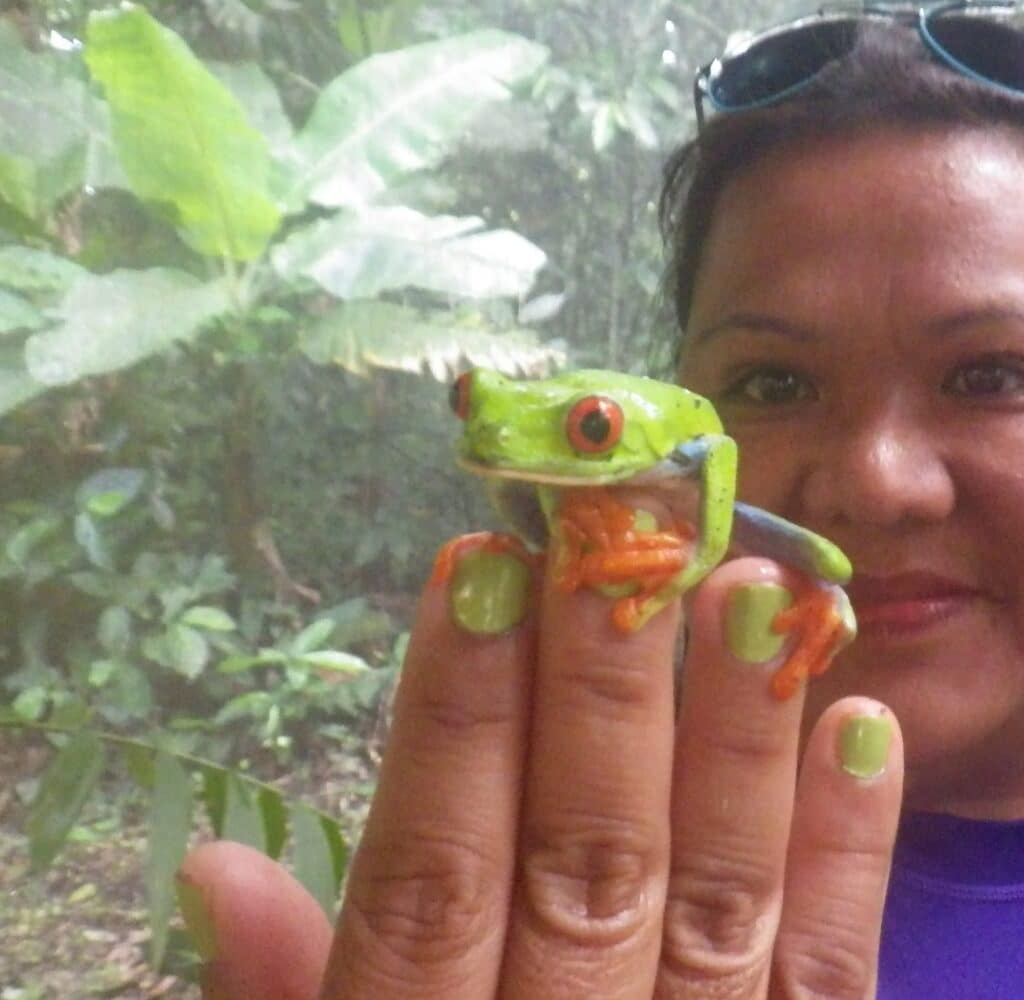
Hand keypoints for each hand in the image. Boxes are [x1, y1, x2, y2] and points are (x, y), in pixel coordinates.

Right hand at [178, 542, 902, 998]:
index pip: (433, 873)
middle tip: (620, 534)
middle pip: (582, 857)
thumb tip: (209, 867)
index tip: (479, 566)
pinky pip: (826, 974)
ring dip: (737, 735)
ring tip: (751, 592)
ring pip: (717, 896)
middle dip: (598, 687)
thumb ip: (289, 993)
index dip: (453, 719)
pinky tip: (862, 725)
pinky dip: (848, 853)